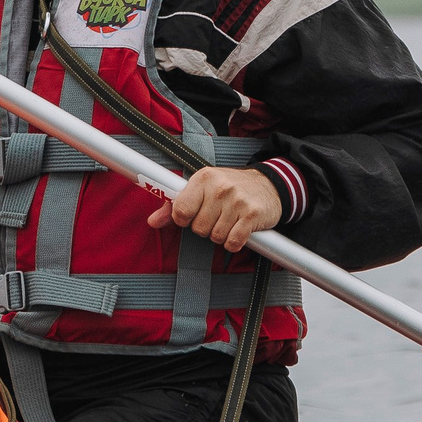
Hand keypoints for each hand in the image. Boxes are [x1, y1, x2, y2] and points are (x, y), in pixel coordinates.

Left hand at [147, 166, 282, 251]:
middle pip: (198, 228)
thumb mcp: (201, 189)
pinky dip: (234, 242)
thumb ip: (175, 205)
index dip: (184, 219)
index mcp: (203, 178)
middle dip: (206, 228)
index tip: (194, 215)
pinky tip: (238, 229)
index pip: (180, 211)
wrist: (269, 185)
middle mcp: (219, 188)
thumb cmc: (230, 188)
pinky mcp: (252, 215)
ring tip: (229, 220)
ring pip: (215, 237)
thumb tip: (152, 221)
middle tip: (217, 216)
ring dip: (221, 235)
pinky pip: (232, 243)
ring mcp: (237, 201)